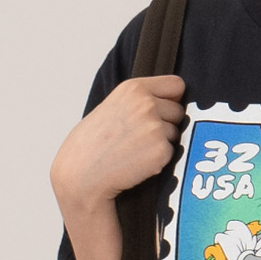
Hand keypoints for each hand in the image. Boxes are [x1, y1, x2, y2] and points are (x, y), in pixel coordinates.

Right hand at [50, 75, 185, 217]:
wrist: (81, 174)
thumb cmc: (92, 144)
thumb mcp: (113, 106)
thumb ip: (140, 100)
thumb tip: (170, 102)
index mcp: (134, 88)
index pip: (176, 85)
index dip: (171, 100)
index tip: (160, 111)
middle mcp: (146, 104)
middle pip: (178, 111)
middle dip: (166, 123)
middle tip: (139, 137)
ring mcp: (155, 127)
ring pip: (176, 134)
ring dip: (162, 143)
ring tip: (134, 150)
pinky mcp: (160, 151)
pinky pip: (172, 154)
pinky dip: (159, 161)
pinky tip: (137, 163)